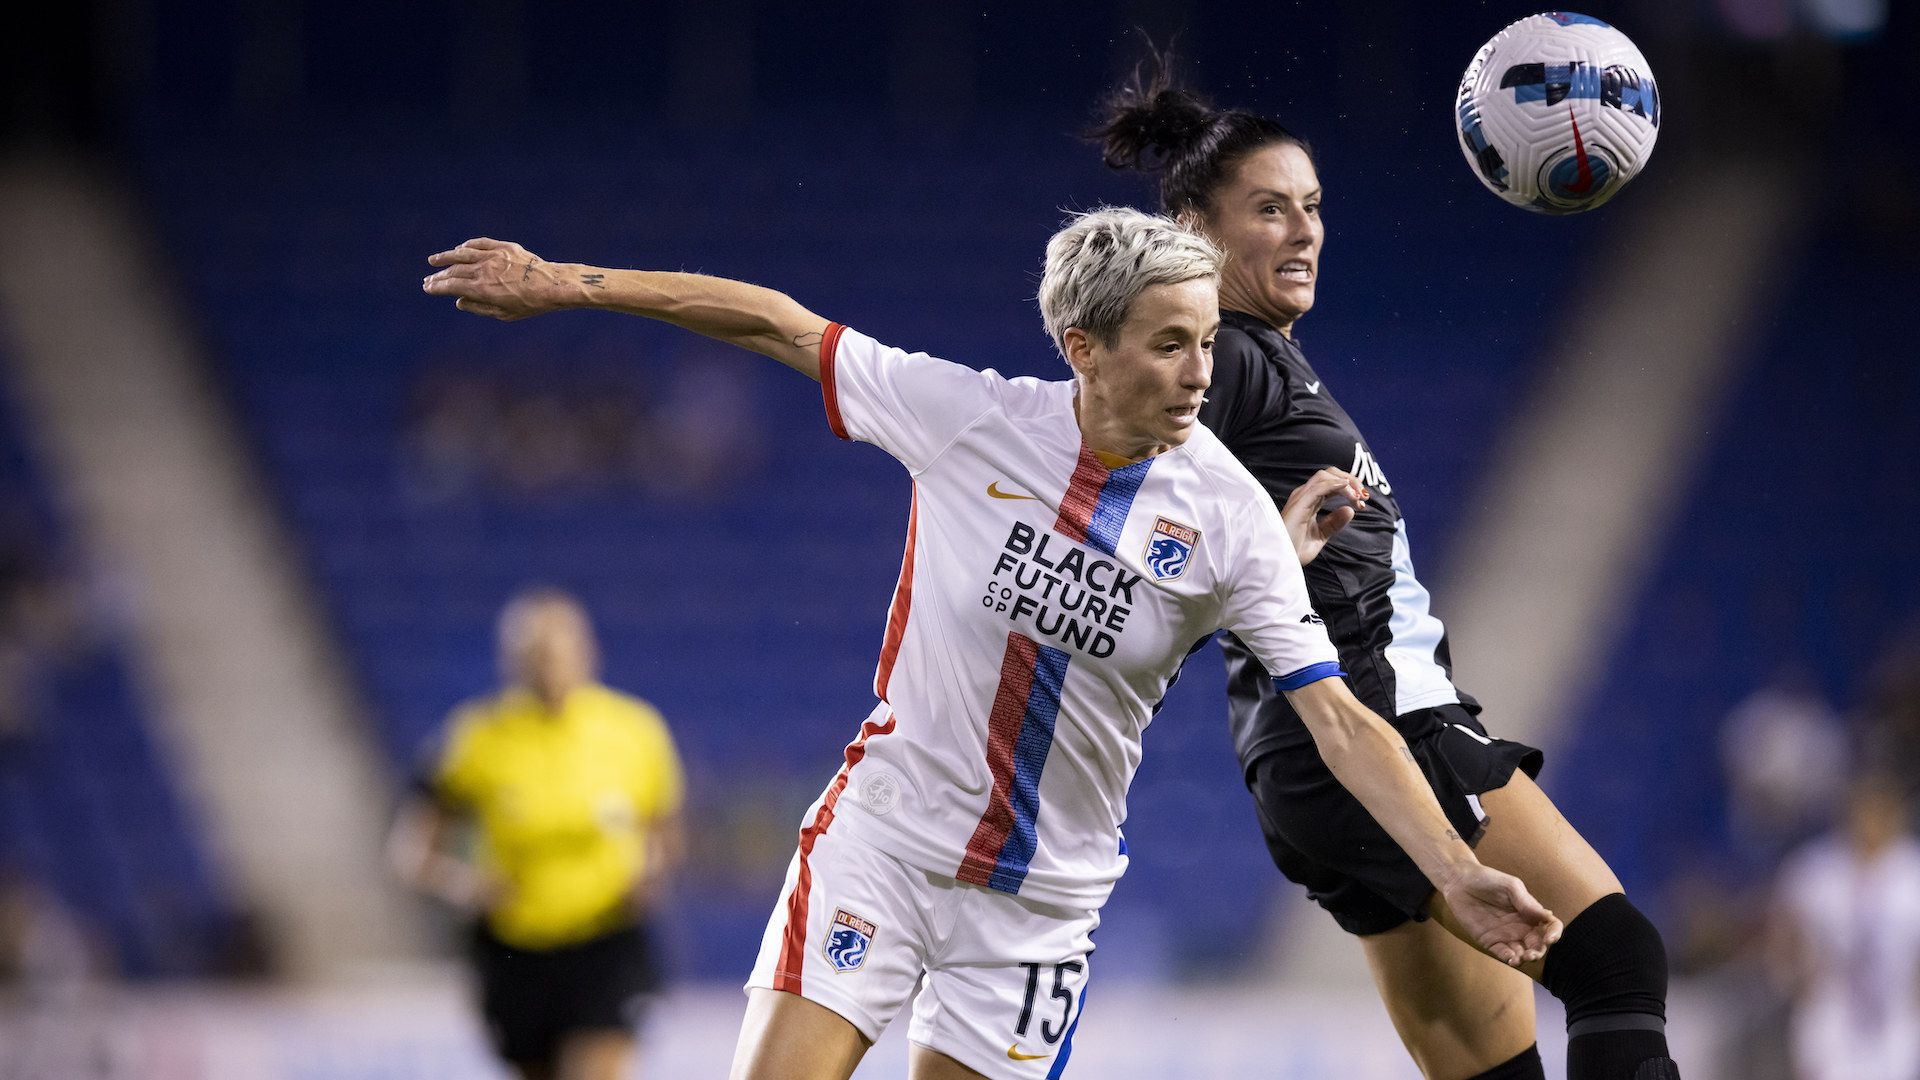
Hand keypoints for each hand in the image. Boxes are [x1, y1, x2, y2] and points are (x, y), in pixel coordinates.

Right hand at [422, 237, 579, 320]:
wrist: (554, 285)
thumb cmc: (531, 304)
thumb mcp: (504, 314)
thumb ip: (479, 307)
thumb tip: (458, 301)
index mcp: (482, 289)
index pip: (452, 286)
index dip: (437, 287)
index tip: (428, 288)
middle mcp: (485, 270)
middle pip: (454, 271)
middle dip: (439, 276)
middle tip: (428, 280)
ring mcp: (494, 256)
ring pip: (463, 254)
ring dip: (446, 257)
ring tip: (434, 261)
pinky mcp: (505, 247)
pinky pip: (481, 244)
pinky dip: (467, 246)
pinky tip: (459, 249)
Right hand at [1281, 468, 1367, 564]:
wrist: (1281, 561)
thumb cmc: (1294, 550)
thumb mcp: (1320, 536)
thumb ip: (1333, 523)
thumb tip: (1350, 510)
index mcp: (1309, 501)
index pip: (1331, 483)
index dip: (1350, 488)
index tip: (1363, 503)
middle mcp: (1304, 495)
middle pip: (1330, 474)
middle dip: (1351, 480)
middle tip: (1364, 496)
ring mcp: (1301, 497)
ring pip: (1326, 476)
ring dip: (1347, 482)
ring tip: (1358, 497)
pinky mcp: (1300, 503)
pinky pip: (1320, 486)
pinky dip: (1337, 486)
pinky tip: (1349, 494)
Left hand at [1438, 863, 1561, 966]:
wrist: (1460, 881)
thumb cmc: (1488, 879)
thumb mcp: (1511, 886)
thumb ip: (1527, 902)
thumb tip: (1547, 916)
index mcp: (1530, 912)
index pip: (1549, 926)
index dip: (1554, 934)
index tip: (1550, 938)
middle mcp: (1521, 926)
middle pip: (1537, 945)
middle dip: (1538, 952)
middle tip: (1533, 954)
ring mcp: (1506, 935)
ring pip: (1522, 953)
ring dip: (1525, 958)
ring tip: (1522, 957)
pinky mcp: (1490, 941)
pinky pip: (1504, 953)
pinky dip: (1510, 958)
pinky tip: (1511, 958)